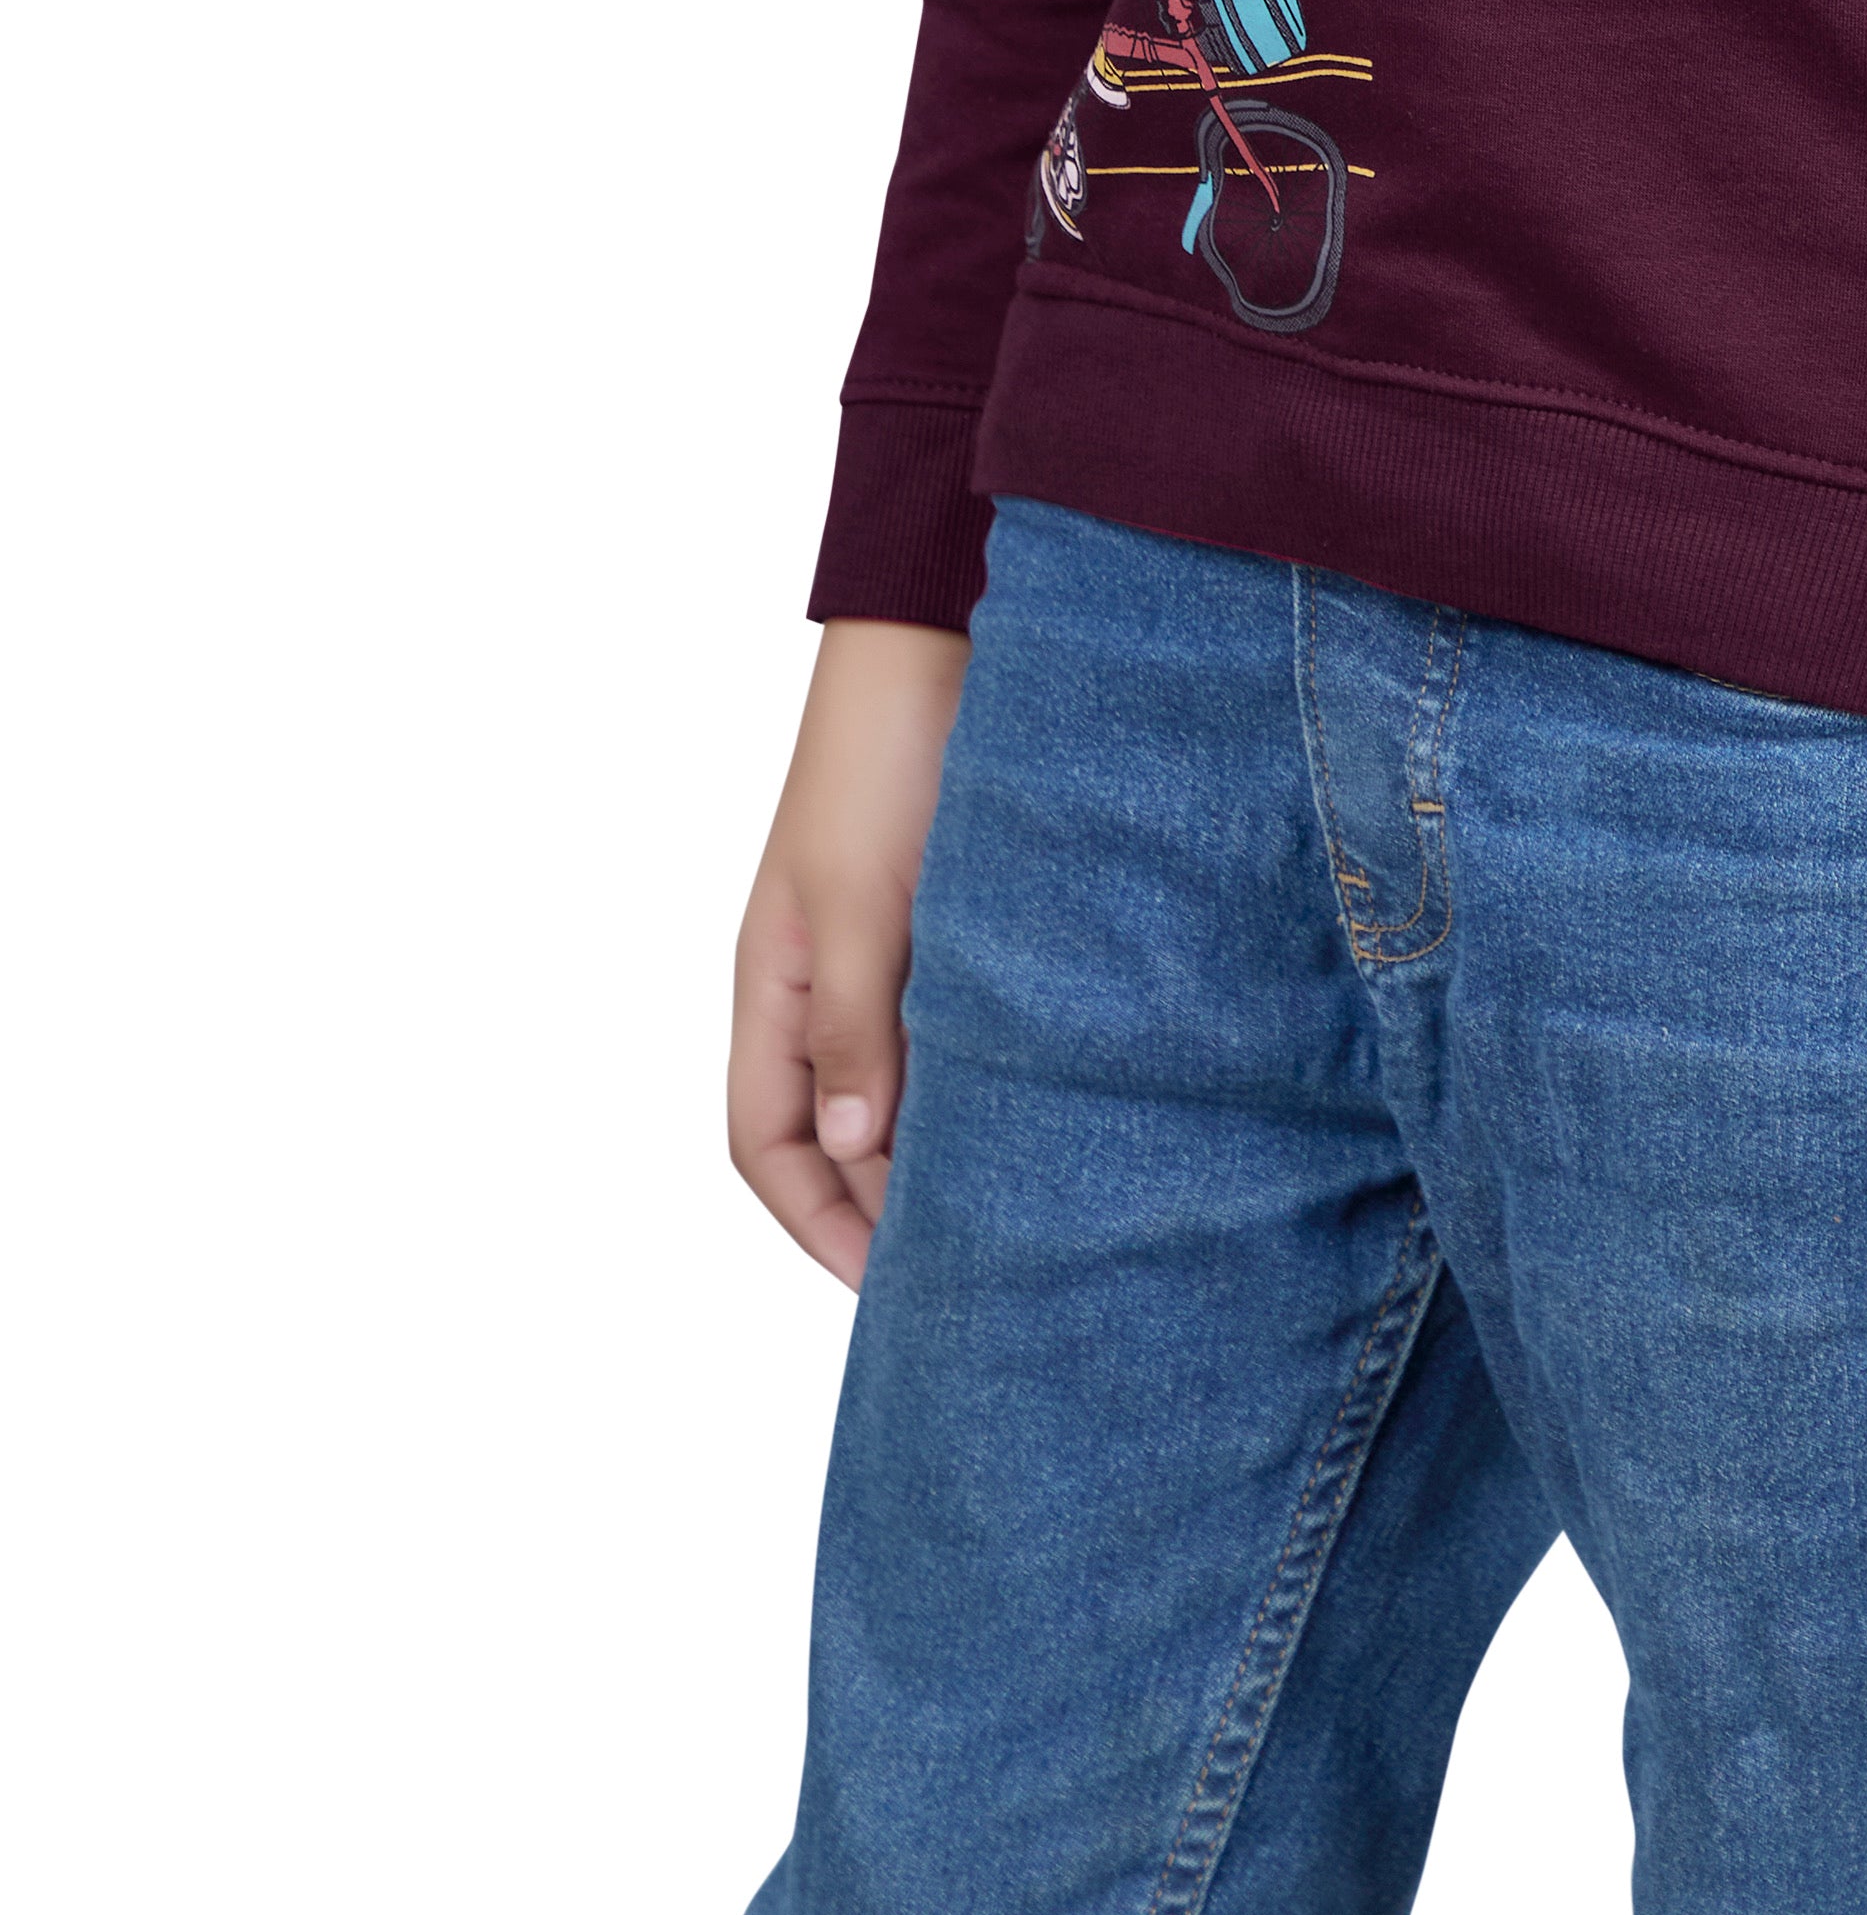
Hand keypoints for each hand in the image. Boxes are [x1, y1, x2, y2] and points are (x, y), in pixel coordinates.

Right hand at [728, 618, 972, 1288]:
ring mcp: (891, 949)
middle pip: (841, 1129)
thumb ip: (855, 1021)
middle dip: (890, 1205)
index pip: (766, 1146)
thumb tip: (857, 1149)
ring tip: (1025, 1209)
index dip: (818, 1224)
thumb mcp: (860, 895)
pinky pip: (962, 1025)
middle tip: (978, 1271)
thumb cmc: (886, 750)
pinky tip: (1052, 1104)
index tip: (893, 1288)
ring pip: (909, 1081)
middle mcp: (825, 979)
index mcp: (772, 982)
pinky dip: (992, 1074)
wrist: (946, 627)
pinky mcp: (961, 918)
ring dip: (951, 1142)